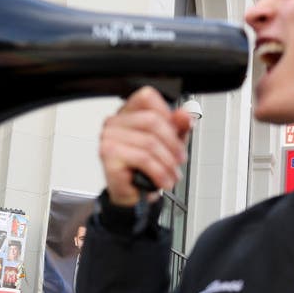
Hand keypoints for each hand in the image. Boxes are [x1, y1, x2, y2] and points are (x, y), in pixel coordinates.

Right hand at [100, 86, 191, 206]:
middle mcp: (114, 122)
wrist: (132, 195)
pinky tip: (162, 180)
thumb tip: (184, 115)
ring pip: (149, 142)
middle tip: (180, 158)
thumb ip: (177, 127)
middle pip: (152, 120)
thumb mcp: (168, 143)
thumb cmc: (145, 168)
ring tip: (172, 174)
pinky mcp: (109, 156)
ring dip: (168, 163)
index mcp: (127, 113)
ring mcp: (109, 138)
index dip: (166, 113)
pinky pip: (142, 159)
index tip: (176, 131)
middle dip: (172, 143)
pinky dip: (159, 172)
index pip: (147, 97)